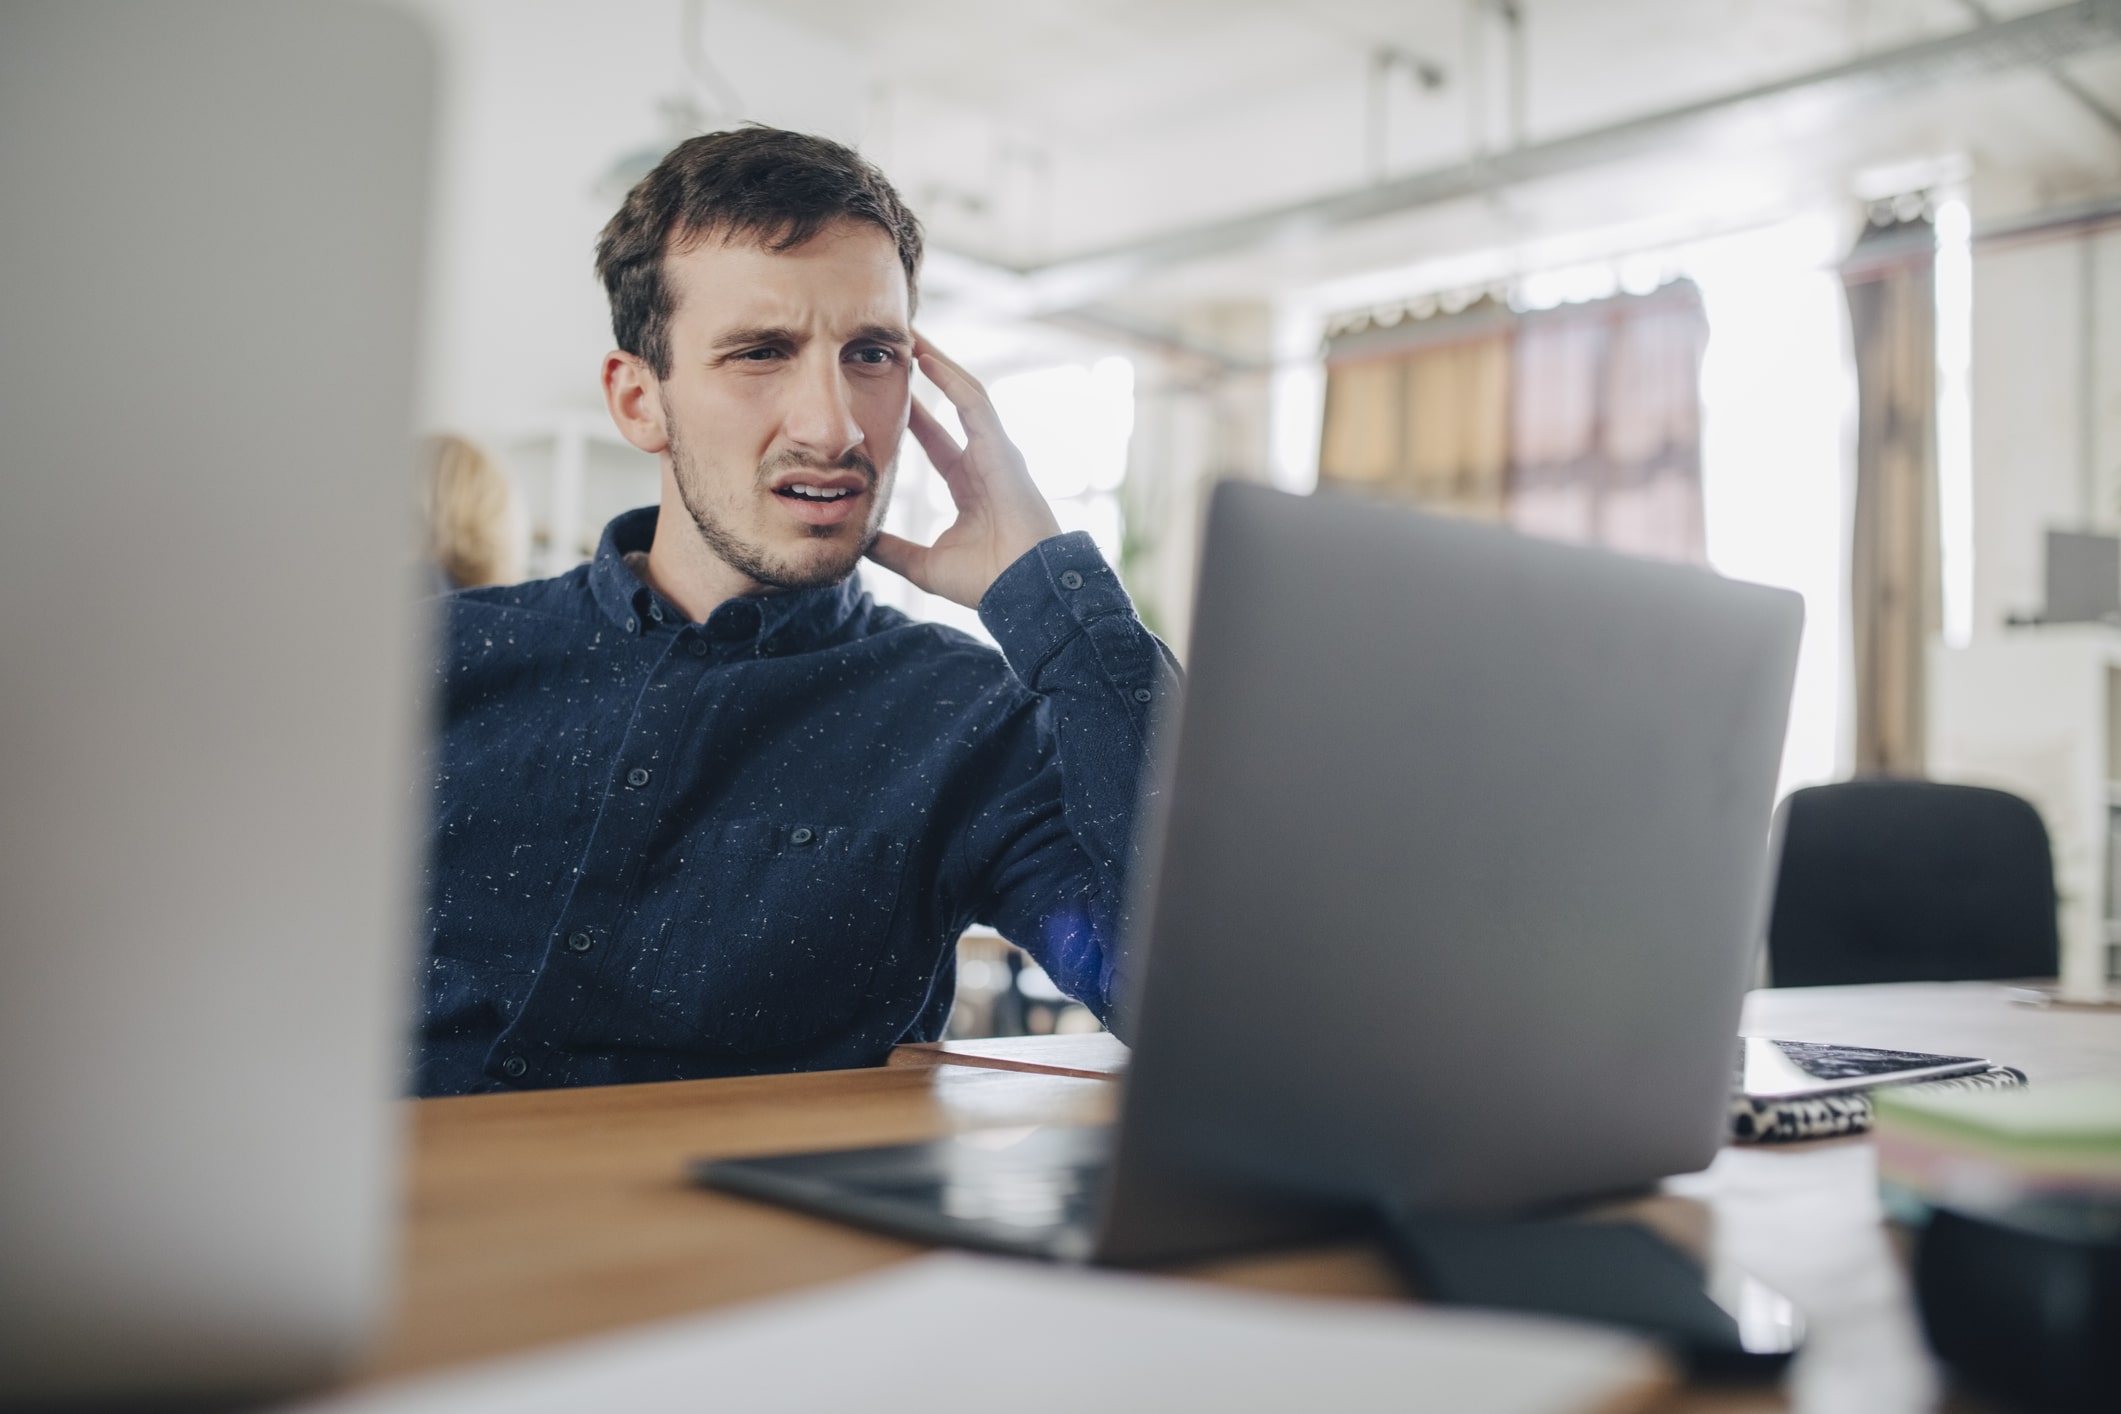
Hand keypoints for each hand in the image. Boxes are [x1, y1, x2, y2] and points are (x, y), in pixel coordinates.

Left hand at [866, 335, 1062, 609]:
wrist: (1024, 592)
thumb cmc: (986, 582)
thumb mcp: (924, 565)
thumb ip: (892, 550)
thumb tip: (858, 544)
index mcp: (968, 485)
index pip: (935, 438)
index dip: (913, 413)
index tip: (886, 389)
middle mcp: (984, 462)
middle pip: (952, 405)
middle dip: (928, 374)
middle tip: (899, 345)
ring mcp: (997, 453)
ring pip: (967, 394)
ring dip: (940, 363)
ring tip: (912, 336)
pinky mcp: (1004, 450)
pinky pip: (976, 405)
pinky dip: (953, 380)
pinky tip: (929, 359)